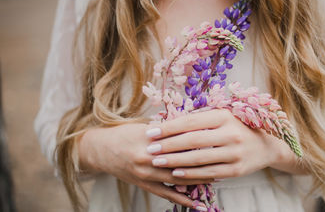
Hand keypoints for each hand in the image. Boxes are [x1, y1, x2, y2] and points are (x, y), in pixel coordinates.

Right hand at [77, 123, 211, 208]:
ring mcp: (145, 175)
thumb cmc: (123, 133)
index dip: (197, 142)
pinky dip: (180, 198)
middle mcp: (148, 160)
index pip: (178, 142)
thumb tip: (192, 125)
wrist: (100, 149)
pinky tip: (195, 202)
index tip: (215, 140)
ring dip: (196, 179)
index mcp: (149, 142)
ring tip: (216, 177)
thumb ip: (166, 129)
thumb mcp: (143, 126)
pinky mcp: (144, 185)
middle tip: (221, 160)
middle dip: (202, 161)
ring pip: (176, 179)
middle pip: (181, 162)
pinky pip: (165, 194)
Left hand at [145, 109, 300, 180]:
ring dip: (175, 161)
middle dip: (168, 145)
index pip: (191, 121)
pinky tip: (175, 173)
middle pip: (192, 140)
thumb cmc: (238, 127)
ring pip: (199, 158)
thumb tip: (169, 122)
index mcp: (224, 116)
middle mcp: (230, 134)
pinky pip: (208, 172)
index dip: (169, 127)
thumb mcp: (223, 116)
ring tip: (157, 161)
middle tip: (149, 149)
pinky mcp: (236, 170)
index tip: (152, 131)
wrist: (266, 145)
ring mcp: (234, 153)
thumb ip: (201, 118)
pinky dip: (190, 173)